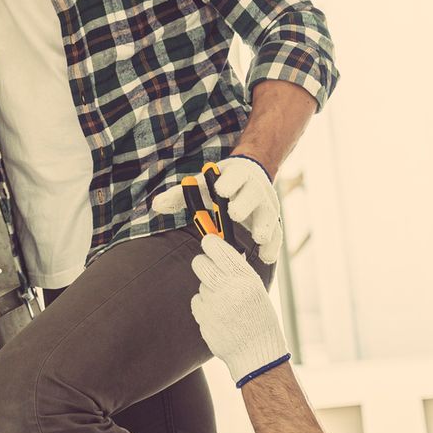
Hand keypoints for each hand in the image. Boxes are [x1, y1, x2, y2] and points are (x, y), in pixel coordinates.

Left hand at [150, 155, 282, 262]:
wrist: (251, 175)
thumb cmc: (220, 184)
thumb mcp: (202, 185)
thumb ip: (180, 195)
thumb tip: (156, 206)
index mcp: (236, 176)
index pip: (234, 177)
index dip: (228, 183)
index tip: (219, 190)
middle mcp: (254, 189)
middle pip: (252, 195)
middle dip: (244, 203)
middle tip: (234, 213)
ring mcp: (266, 205)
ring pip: (269, 216)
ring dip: (264, 227)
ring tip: (259, 239)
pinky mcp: (272, 221)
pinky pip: (277, 234)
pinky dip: (273, 246)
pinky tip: (266, 258)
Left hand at [189, 234, 289, 385]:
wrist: (256, 352)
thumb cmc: (259, 318)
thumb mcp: (256, 289)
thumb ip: (238, 271)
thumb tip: (219, 252)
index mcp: (245, 277)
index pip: (218, 248)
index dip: (210, 243)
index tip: (208, 242)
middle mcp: (228, 287)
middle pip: (199, 263)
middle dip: (203, 264)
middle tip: (209, 269)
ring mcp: (213, 302)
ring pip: (200, 284)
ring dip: (208, 290)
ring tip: (225, 304)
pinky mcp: (203, 317)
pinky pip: (196, 302)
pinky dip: (204, 306)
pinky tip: (218, 315)